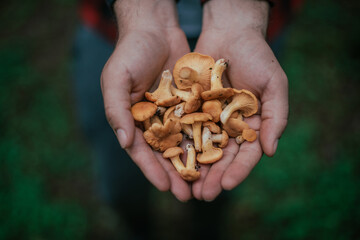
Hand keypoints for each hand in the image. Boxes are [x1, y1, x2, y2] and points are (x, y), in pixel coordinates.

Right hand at [101, 0, 191, 200]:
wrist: (154, 28)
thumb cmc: (130, 52)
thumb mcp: (117, 79)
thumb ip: (118, 111)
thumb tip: (125, 144)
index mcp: (132, 120)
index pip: (141, 151)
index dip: (152, 170)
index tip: (164, 187)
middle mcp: (152, 120)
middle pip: (165, 153)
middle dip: (175, 174)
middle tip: (188, 196)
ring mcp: (172, 113)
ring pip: (184, 143)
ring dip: (193, 163)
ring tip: (203, 183)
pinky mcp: (189, 103)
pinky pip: (198, 124)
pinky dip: (205, 139)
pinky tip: (216, 154)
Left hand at [192, 0, 287, 200]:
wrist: (230, 31)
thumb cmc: (257, 55)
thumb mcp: (274, 84)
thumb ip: (276, 117)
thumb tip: (271, 151)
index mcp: (252, 124)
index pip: (246, 154)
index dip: (238, 170)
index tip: (226, 185)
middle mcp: (230, 125)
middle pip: (221, 156)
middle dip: (213, 176)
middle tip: (202, 195)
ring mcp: (210, 117)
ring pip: (201, 147)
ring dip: (194, 167)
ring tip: (186, 186)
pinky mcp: (192, 107)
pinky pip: (185, 127)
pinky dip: (180, 143)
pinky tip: (172, 159)